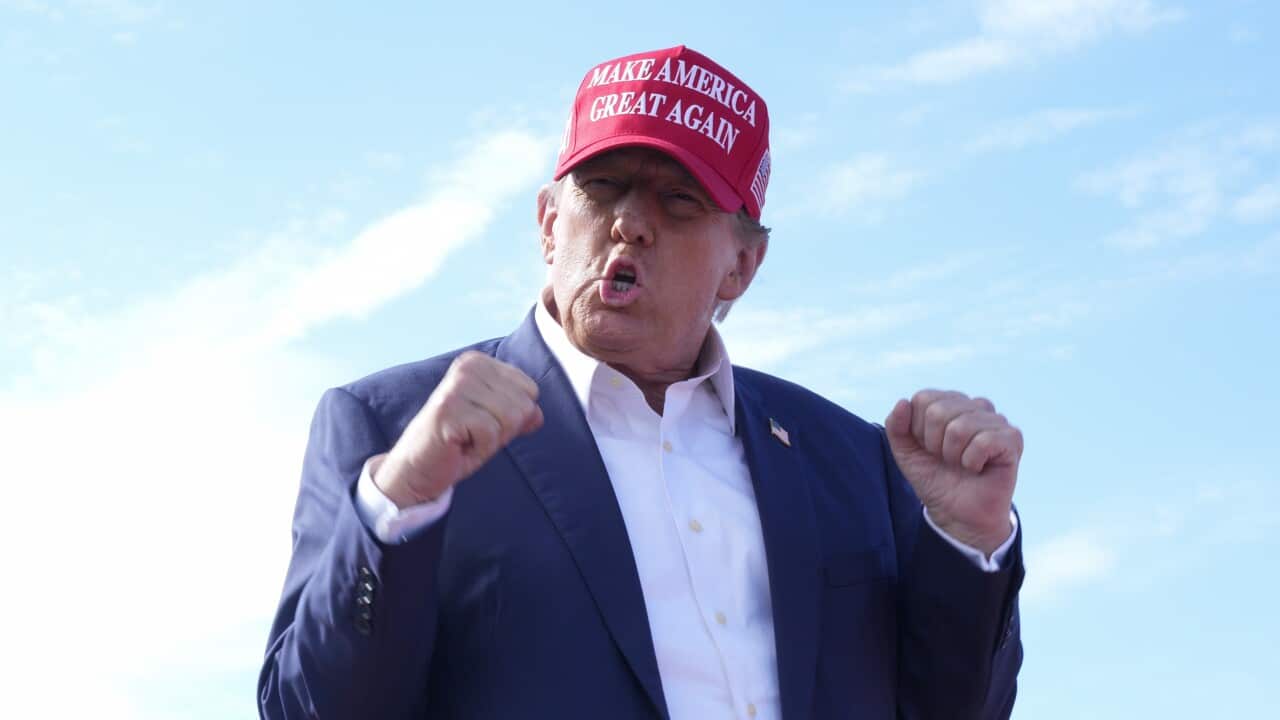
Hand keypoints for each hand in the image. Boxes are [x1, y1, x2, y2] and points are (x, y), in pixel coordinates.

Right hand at [375, 351, 543, 507]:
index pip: (530, 389)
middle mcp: (468, 367)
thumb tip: (538, 414)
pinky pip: (491, 433)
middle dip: (504, 430)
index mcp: (479, 363)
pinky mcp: (449, 410)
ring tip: (467, 439)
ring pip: (511, 417)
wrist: (417, 469)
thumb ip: (520, 414)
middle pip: (523, 404)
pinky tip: (459, 446)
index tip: (483, 423)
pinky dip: (480, 449)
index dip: (512, 417)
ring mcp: (456, 386)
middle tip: (473, 434)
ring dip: (492, 440)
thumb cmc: (457, 444)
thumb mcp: (496, 425)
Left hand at [884, 389, 1021, 555]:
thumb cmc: (935, 478)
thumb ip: (896, 426)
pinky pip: (983, 441)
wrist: (957, 514)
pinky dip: (972, 461)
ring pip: (960, 427)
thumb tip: (903, 401)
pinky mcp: (1012, 438)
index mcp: (950, 403)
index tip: (928, 448)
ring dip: (953, 455)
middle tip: (946, 459)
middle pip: (938, 411)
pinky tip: (978, 468)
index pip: (923, 398)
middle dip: (933, 444)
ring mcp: (996, 420)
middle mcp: (974, 406)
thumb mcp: (905, 453)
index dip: (918, 430)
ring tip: (962, 464)